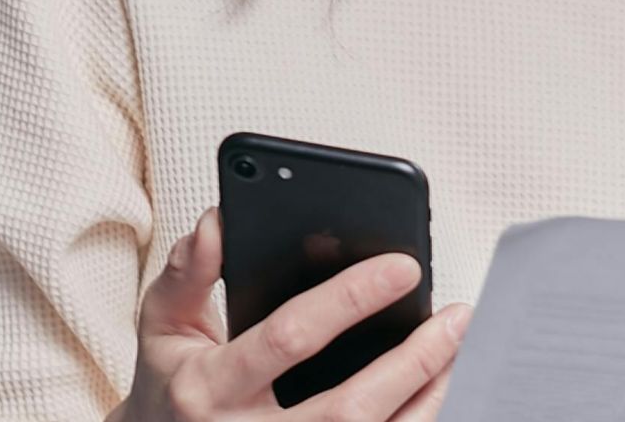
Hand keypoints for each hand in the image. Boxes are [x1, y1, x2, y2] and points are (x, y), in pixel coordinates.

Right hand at [107, 206, 471, 421]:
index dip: (349, 300)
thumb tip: (218, 221)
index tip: (404, 267)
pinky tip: (442, 393)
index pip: (289, 339)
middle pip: (346, 409)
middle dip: (411, 362)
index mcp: (207, 388)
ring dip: (426, 400)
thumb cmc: (170, 387)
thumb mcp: (162, 326)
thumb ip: (188, 273)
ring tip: (461, 353)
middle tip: (456, 317)